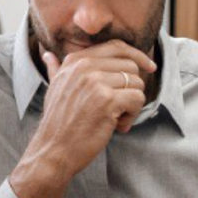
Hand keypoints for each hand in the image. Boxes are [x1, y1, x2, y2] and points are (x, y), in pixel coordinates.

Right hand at [9, 40, 155, 197]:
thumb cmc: (57, 124)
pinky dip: (133, 115)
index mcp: (75, 61)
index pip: (117, 47)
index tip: (149, 68)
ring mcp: (95, 82)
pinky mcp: (107, 100)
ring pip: (136, 83)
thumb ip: (56, 69)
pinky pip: (138, 99)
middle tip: (119, 108)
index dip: (137, 56)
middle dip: (132, 88)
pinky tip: (117, 126)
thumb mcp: (53, 89)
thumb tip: (47, 55)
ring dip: (132, 105)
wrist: (53, 151)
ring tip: (115, 119)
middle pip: (130, 66)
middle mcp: (84, 67)